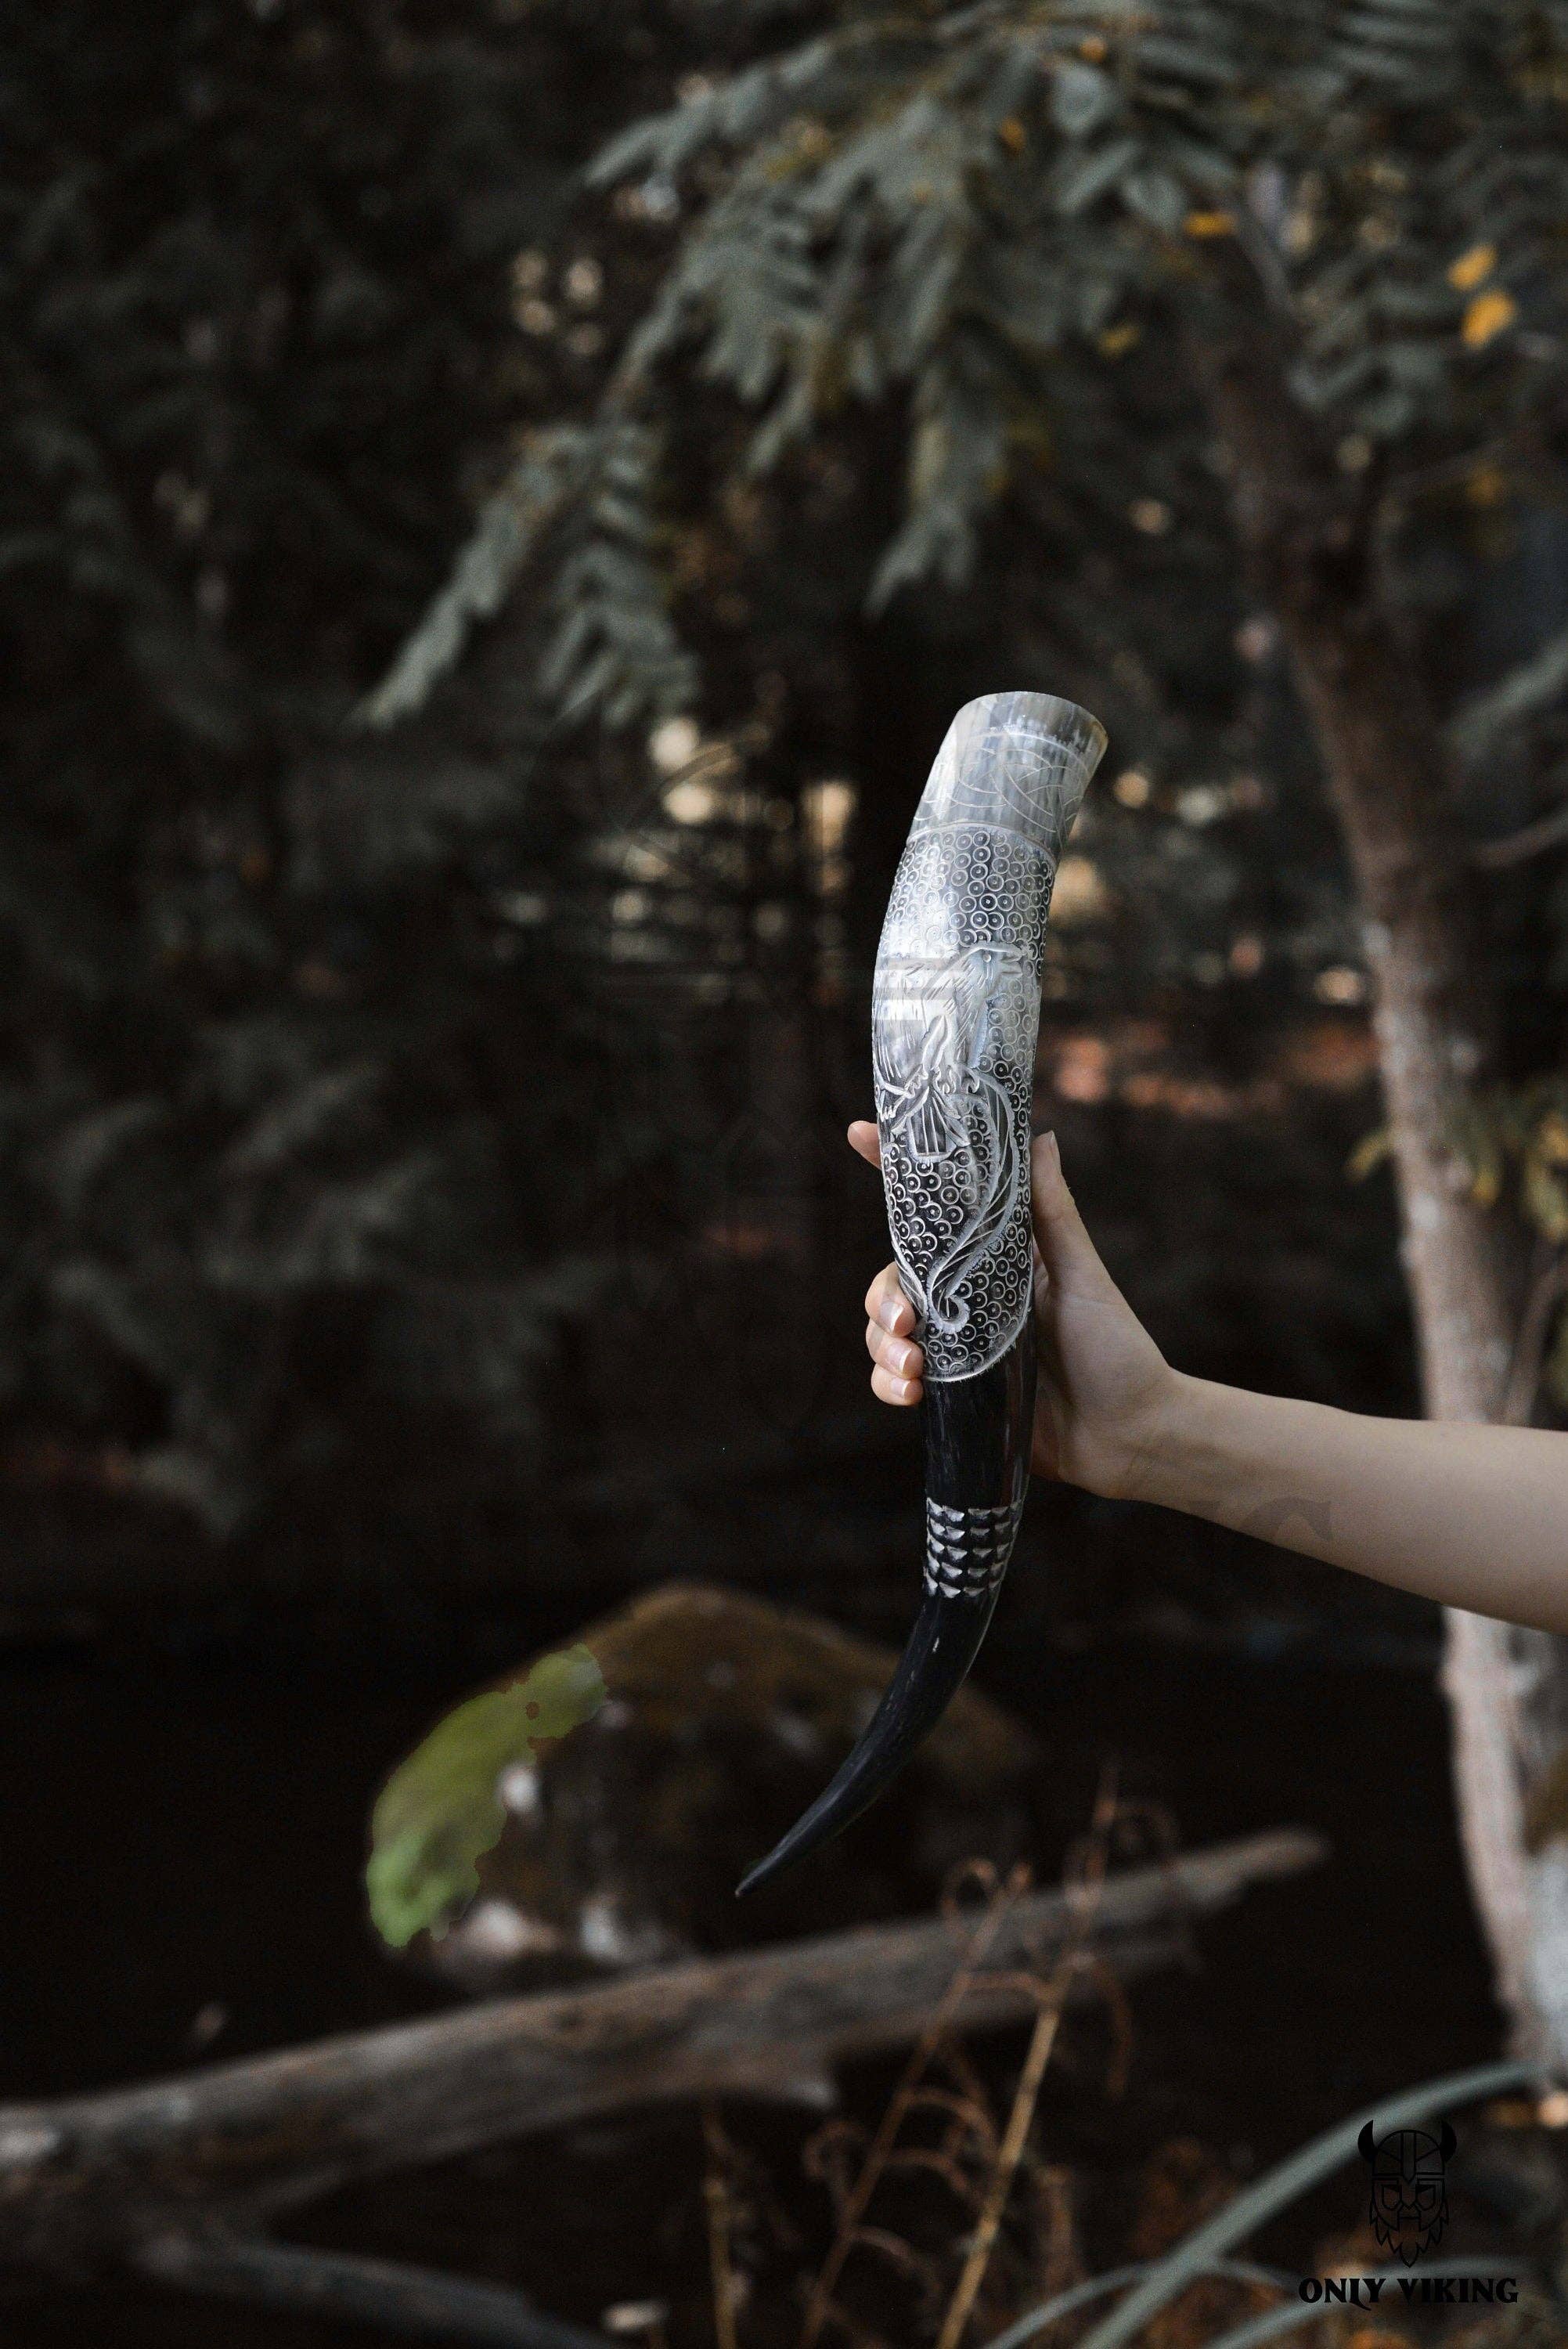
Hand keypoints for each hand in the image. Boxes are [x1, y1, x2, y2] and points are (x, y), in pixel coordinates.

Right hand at [852, 1120, 1176, 1500]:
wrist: (1129, 1435)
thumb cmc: (1115, 1348)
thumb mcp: (1081, 1275)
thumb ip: (1053, 1212)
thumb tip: (1042, 1137)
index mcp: (993, 1262)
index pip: (934, 1214)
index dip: (892, 1172)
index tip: (859, 1133)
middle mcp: (967, 1301)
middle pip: (892, 1279)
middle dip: (881, 1298)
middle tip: (905, 1322)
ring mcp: (956, 1350)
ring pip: (884, 1330)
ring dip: (882, 1344)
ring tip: (913, 1366)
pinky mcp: (952, 1397)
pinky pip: (895, 1382)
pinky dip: (888, 1384)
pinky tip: (910, 1393)